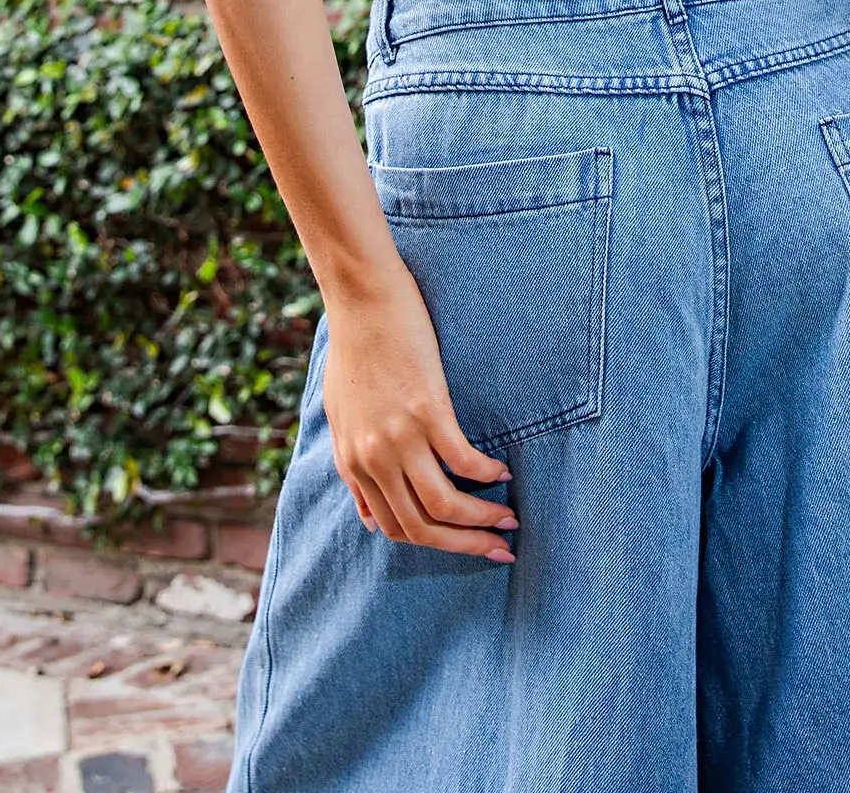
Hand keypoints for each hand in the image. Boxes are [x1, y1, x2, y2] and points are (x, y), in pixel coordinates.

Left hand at [321, 256, 519, 561]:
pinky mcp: (426, 409)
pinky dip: (486, 474)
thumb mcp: (340, 418)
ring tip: (509, 519)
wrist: (361, 299)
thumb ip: (354, 469)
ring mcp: (399, 436)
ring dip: (482, 520)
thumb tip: (366, 517)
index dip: (434, 544)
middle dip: (465, 546)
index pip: (394, 528)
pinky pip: (462, 460)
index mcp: (353, 463)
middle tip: (499, 550)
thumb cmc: (353, 349)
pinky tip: (503, 471)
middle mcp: (374, 459)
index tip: (463, 543)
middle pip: (422, 527)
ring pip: (445, 505)